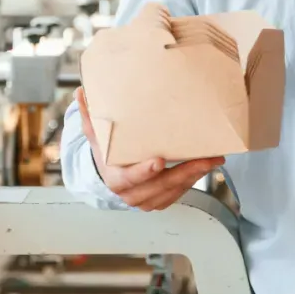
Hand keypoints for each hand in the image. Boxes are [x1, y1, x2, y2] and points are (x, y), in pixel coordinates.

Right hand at [76, 88, 225, 210]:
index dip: (144, 172)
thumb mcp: (96, 135)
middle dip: (184, 173)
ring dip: (194, 177)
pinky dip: (193, 181)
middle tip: (204, 159)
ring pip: (173, 191)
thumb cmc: (106, 154)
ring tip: (213, 160)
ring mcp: (146, 200)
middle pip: (160, 186)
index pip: (129, 178)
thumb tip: (81, 92)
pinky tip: (206, 167)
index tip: (159, 161)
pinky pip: (179, 194)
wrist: (108, 176)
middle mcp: (130, 194)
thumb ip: (90, 116)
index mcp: (115, 178)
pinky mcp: (160, 201)